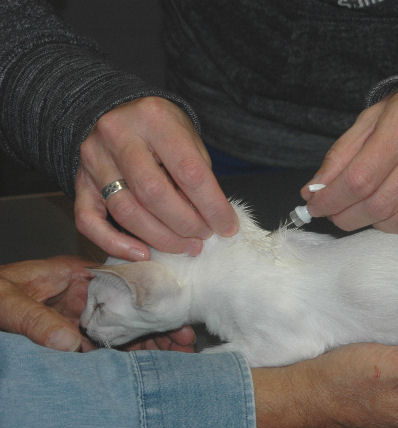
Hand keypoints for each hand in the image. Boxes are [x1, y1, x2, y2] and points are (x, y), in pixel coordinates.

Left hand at [0, 256, 196, 352]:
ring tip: (179, 355)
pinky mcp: (75, 335)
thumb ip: (37, 320)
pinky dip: (129, 354)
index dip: (150, 303)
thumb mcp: (8, 302)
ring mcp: (83, 316)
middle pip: (132, 308)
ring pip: (125, 327)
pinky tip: (150, 363)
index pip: (124, 285)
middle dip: (160, 325)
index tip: (173, 320)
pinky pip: (108, 344)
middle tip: (187, 342)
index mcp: (76, 276)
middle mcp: (86, 294)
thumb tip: (70, 344)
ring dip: (151, 341)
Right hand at [75, 97, 238, 260]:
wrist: (115, 111)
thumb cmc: (160, 130)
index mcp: (154, 119)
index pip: (189, 171)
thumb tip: (212, 219)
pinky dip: (115, 243)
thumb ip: (196, 175)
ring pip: (126, 211)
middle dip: (186, 224)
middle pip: (154, 193)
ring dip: (160, 238)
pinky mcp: (79, 182)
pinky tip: (142, 254)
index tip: (228, 227)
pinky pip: (89, 221)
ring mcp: (93, 159)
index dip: (212, 206)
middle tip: (204, 236)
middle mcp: (118, 135)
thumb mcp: (186, 137)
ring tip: (186, 246)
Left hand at [302, 88, 397, 234]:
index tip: (316, 206)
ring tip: (368, 211)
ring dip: (376, 224)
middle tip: (336, 215)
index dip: (332, 199)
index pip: (360, 178)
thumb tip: (314, 191)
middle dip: (347, 217)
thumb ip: (342, 155)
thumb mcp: (373, 119)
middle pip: (379, 204)